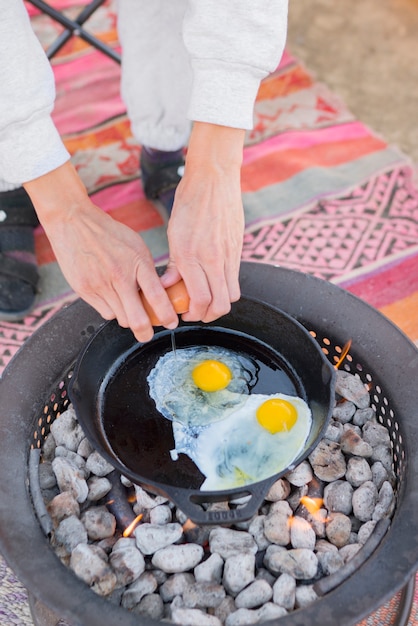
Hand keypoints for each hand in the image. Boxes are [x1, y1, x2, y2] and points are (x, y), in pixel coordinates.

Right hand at [24, 162, 178, 341]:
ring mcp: (101, 285)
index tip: (171, 323)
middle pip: (137, 319)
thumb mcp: (137, 246)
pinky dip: (111, 310)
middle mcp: (119, 277)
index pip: (157, 297)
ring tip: (127, 305)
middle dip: (145, 332)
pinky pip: (104, 313)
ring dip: (127, 317)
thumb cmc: (109, 233)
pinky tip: (111, 296)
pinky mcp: (85, 291)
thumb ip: (147, 271)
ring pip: (121, 318)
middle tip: (148, 333)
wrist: (74, 222)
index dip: (167, 315)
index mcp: (138, 263)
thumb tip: (158, 296)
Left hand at [162, 122, 245, 322]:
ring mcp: (228, 254)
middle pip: (220, 304)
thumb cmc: (189, 203)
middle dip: (208, 315)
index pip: (200, 299)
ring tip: (207, 299)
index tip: (185, 313)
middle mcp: (212, 258)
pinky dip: (226, 286)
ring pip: (232, 295)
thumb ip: (174, 264)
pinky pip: (235, 278)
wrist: (214, 179)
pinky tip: (214, 280)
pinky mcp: (238, 249)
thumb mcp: (174, 233)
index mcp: (190, 255)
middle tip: (197, 312)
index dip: (194, 314)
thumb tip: (168, 286)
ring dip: (220, 303)